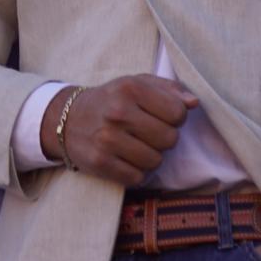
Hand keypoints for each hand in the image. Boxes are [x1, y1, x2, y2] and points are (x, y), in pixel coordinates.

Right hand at [39, 75, 195, 184]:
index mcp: (130, 88)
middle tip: (147, 133)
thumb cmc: (110, 100)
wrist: (66, 120)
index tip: (162, 116)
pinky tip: (125, 159)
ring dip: (150, 156)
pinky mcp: (100, 162)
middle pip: (169, 139)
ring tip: (136, 145)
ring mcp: (107, 139)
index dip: (176, 117)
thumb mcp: (136, 84)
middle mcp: (118, 112)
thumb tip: (194, 103)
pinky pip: (138, 177)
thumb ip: (168, 89)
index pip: (178, 112)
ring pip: (155, 161)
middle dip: (163, 138)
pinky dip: (136, 172)